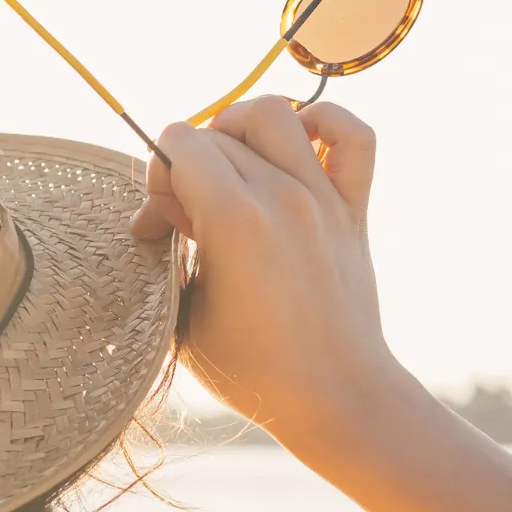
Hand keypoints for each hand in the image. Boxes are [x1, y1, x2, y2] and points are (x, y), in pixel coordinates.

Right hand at [129, 97, 413, 444]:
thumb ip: (174, 248)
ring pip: (274, 113)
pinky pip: (353, 135)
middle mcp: (281, 196)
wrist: (336, 397)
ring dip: (240, 129)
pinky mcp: (354, 210)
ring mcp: (322, 198)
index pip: (180, 143)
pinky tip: (298, 146)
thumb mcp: (188, 315)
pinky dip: (324, 124)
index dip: (157, 173)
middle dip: (187, 166)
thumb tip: (165, 208)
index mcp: (233, 221)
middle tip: (183, 219)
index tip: (160, 221)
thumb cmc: (253, 370)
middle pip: (217, 133)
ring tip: (230, 166)